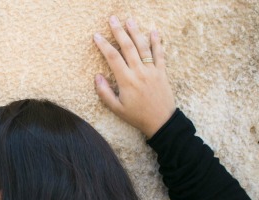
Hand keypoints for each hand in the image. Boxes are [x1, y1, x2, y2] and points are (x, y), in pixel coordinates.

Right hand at [93, 16, 174, 137]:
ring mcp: (152, 70)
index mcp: (126, 80)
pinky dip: (157, 42)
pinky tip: (153, 31)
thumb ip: (104, 92)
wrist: (161, 122)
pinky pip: (159, 54)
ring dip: (135, 32)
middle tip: (112, 19)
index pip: (113, 58)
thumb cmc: (137, 116)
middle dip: (119, 31)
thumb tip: (97, 76)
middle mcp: (139, 72)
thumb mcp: (116, 108)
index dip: (103, 45)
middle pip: (127, 47)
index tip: (96, 36)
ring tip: (129, 20)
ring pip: (143, 47)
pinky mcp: (162, 72)